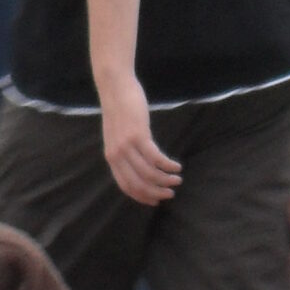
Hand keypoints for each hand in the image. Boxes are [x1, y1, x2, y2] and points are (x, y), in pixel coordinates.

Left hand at [99, 76, 181, 205]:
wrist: (115, 88)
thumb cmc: (120, 110)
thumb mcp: (118, 135)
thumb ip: (125, 151)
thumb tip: (137, 166)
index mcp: (111, 157)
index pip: (126, 186)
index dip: (142, 196)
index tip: (155, 201)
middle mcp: (116, 155)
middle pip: (138, 184)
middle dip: (156, 192)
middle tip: (170, 194)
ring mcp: (126, 146)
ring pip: (149, 173)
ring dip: (165, 179)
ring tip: (177, 179)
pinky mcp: (138, 135)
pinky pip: (156, 158)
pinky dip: (168, 165)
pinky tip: (176, 166)